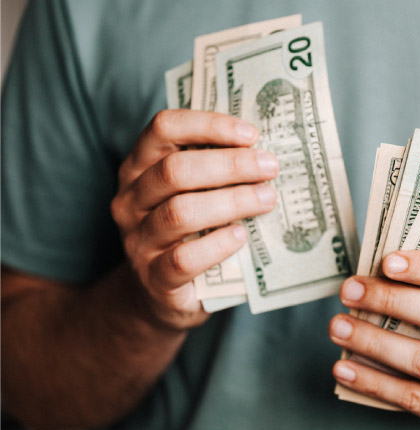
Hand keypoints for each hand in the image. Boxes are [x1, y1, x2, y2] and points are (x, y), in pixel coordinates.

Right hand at [111, 110, 278, 330]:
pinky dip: (217, 245)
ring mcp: (138, 240)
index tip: (251, 134)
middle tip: (270, 168)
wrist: (161, 295)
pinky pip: (183, 259)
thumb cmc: (188, 233)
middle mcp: (130, 200)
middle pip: (175, 170)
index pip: (163, 128)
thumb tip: (266, 151)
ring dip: (231, 202)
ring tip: (267, 199)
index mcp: (139, 168)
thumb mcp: (194, 194)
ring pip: (180, 213)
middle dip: (230, 165)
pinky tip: (241, 236)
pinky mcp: (153, 279)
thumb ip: (216, 171)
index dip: (209, 125)